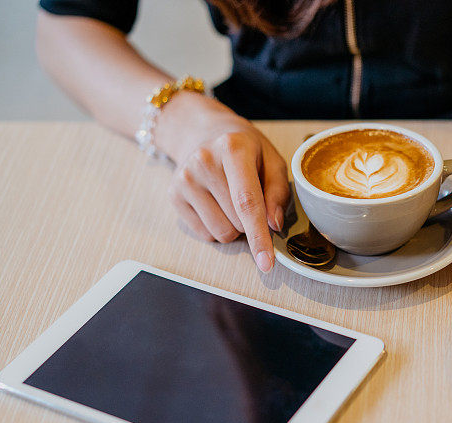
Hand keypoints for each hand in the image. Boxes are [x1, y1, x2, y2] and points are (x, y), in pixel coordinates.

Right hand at [157, 92, 289, 272]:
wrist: (204, 132)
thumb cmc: (245, 149)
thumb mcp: (272, 160)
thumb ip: (278, 193)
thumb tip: (273, 225)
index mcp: (233, 148)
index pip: (247, 201)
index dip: (259, 235)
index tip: (266, 262)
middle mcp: (203, 161)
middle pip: (237, 222)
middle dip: (251, 221)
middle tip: (249, 195)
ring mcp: (184, 179)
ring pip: (221, 233)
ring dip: (234, 226)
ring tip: (231, 198)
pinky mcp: (173, 195)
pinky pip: (205, 234)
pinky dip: (217, 226)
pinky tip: (215, 202)